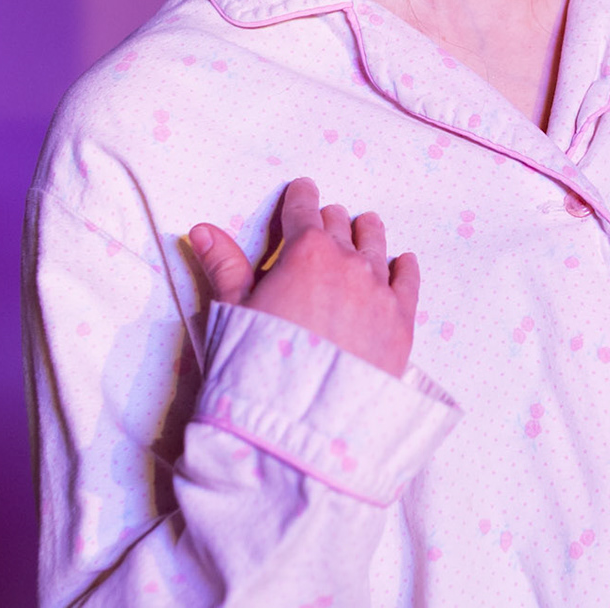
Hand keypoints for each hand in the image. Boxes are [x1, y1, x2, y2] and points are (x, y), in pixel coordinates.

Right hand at [188, 178, 419, 377]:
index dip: (300, 197)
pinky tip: (403, 262)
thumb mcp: (235, 311)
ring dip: (367, 234)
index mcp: (306, 251)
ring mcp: (379, 290)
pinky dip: (403, 266)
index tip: (302, 189)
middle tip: (324, 221)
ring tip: (365, 226)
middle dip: (329, 220)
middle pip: (341, 225)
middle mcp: (348, 262)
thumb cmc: (260, 364)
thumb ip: (225, 266)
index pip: (304, 210)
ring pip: (377, 245)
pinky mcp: (401, 321)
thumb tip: (202, 228)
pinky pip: (407, 280)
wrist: (304, 421)